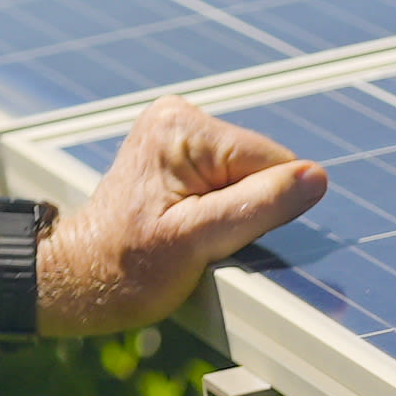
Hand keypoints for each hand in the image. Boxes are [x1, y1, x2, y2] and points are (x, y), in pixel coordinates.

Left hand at [39, 92, 326, 335]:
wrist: (80, 279)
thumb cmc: (127, 269)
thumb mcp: (199, 242)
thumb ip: (260, 205)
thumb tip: (316, 178)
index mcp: (183, 128)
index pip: (275, 164)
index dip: (262, 210)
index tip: (216, 235)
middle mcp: (178, 116)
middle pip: (262, 168)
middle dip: (245, 210)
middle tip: (198, 239)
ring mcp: (175, 133)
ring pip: (248, 177)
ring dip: (231, 212)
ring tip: (186, 234)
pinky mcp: (177, 152)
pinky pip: (228, 180)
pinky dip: (217, 208)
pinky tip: (183, 224)